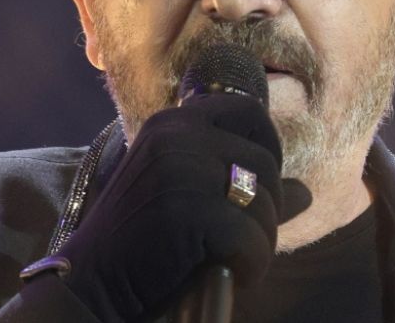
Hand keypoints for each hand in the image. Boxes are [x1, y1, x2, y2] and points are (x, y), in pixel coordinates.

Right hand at [56, 94, 284, 321]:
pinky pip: (253, 238)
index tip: (253, 189)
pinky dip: (251, 265)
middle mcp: (176, 134)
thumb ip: (240, 185)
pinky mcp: (188, 211)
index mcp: (172, 123)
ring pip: (266, 202)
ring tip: (230, 260)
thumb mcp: (185, 198)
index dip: (267, 149)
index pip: (249, 111)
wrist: (89, 283)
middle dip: (267, 207)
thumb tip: (305, 192)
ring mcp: (181, 169)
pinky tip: (228, 273)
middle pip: (266, 161)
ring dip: (260, 242)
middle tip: (240, 238)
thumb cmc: (140, 243)